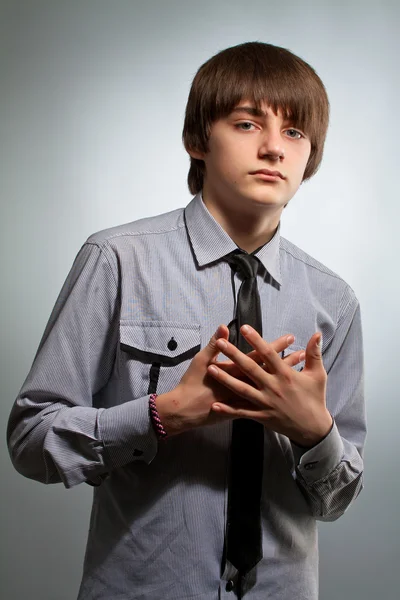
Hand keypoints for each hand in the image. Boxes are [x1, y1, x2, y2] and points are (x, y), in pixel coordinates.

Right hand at [156, 325, 301, 436]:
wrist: (186, 410)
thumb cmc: (192, 383)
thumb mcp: (201, 360)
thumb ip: (214, 344)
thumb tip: (224, 327)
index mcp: (236, 369)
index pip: (261, 355)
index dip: (276, 346)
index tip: (290, 338)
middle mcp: (245, 384)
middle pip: (270, 370)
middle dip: (286, 361)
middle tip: (302, 352)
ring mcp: (245, 399)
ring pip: (270, 387)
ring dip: (283, 379)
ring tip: (299, 372)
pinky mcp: (242, 411)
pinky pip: (262, 405)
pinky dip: (274, 398)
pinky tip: (284, 395)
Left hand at [207, 325, 332, 446]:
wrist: (314, 429)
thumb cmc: (315, 399)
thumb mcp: (318, 375)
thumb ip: (314, 354)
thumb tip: (317, 333)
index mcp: (286, 375)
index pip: (268, 354)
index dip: (256, 340)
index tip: (244, 328)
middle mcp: (273, 387)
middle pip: (250, 368)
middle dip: (234, 354)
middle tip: (221, 343)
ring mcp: (266, 403)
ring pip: (242, 389)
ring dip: (225, 379)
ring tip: (211, 368)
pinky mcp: (262, 417)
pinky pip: (242, 413)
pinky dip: (229, 410)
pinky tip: (215, 405)